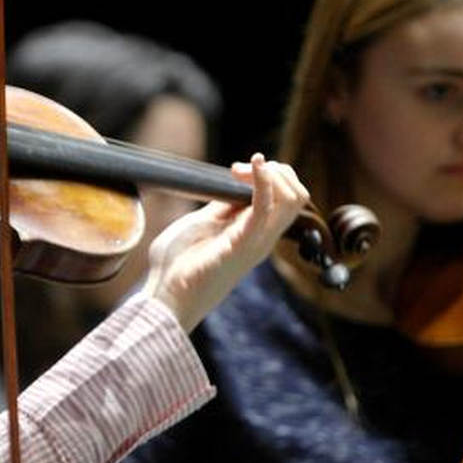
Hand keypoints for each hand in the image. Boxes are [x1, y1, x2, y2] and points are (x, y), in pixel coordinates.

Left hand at [142, 154, 308, 330]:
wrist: (164, 296)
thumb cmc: (178, 264)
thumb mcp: (204, 222)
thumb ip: (224, 206)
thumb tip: (235, 185)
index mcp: (255, 233)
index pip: (288, 198)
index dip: (270, 174)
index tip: (236, 170)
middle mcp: (263, 238)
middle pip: (297, 196)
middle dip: (276, 171)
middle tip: (237, 171)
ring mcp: (256, 242)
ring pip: (292, 199)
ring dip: (271, 174)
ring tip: (240, 172)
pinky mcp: (242, 244)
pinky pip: (265, 208)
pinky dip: (264, 181)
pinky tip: (254, 166)